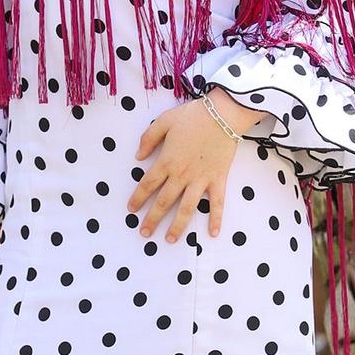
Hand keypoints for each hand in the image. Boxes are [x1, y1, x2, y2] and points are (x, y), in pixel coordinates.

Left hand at [128, 91, 260, 241]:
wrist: (223, 114)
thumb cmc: (193, 115)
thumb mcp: (164, 121)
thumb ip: (148, 139)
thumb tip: (137, 157)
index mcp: (167, 161)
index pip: (147, 184)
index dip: (138, 198)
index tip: (131, 210)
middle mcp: (181, 175)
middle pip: (164, 202)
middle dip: (152, 219)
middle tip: (144, 233)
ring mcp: (201, 180)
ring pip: (187, 208)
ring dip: (177, 226)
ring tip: (169, 240)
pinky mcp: (218, 180)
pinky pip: (217, 203)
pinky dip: (216, 219)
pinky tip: (213, 234)